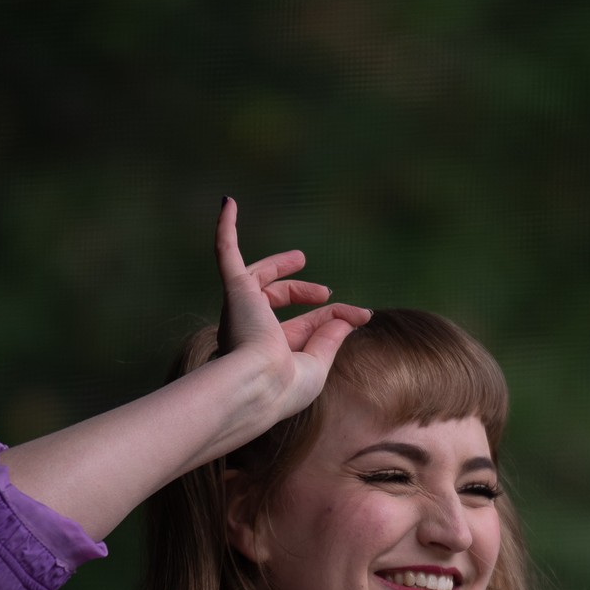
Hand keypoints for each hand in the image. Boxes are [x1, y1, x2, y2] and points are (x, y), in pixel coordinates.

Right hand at [215, 197, 370, 420]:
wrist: (258, 385)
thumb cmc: (284, 387)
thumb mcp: (317, 364)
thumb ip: (331, 338)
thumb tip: (352, 317)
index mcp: (269, 351)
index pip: (305, 324)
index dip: (336, 316)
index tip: (364, 315)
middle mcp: (249, 330)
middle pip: (275, 299)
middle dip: (301, 292)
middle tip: (326, 293)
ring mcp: (239, 308)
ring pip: (259, 278)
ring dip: (279, 267)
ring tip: (301, 259)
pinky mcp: (234, 290)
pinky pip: (225, 252)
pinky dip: (226, 228)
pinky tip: (227, 203)